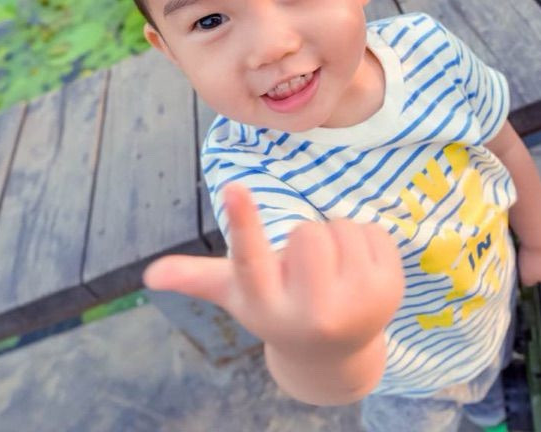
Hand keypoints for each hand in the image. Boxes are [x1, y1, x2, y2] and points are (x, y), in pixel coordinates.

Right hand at [143, 182, 403, 356]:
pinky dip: (363, 241)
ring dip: (335, 238)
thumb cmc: (278, 308)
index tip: (234, 187)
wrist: (333, 352)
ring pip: (342, 227)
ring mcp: (356, 305)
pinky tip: (356, 270)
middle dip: (305, 239)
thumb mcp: (239, 295)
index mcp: (266, 303)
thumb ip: (197, 277)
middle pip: (308, 233)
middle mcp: (311, 311)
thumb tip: (150, 274)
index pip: (250, 258)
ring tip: (330, 270)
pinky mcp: (390, 292)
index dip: (242, 221)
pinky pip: (373, 231)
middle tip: (306, 265)